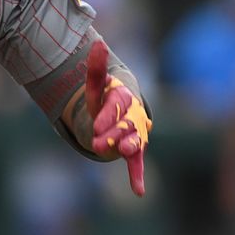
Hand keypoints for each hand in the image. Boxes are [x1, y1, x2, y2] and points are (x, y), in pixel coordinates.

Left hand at [86, 40, 150, 196]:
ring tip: (122, 152)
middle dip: (114, 133)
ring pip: (134, 141)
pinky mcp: (134, 151)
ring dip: (129, 147)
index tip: (96, 126)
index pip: (118, 105)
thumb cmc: (105, 99)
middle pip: (126, 125)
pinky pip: (137, 163)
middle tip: (100, 143)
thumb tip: (98, 44)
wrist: (118, 113)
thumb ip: (96, 68)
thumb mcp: (96, 86)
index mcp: (125, 98)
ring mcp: (135, 134)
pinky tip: (138, 191)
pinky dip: (137, 176)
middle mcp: (134, 116)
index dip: (108, 116)